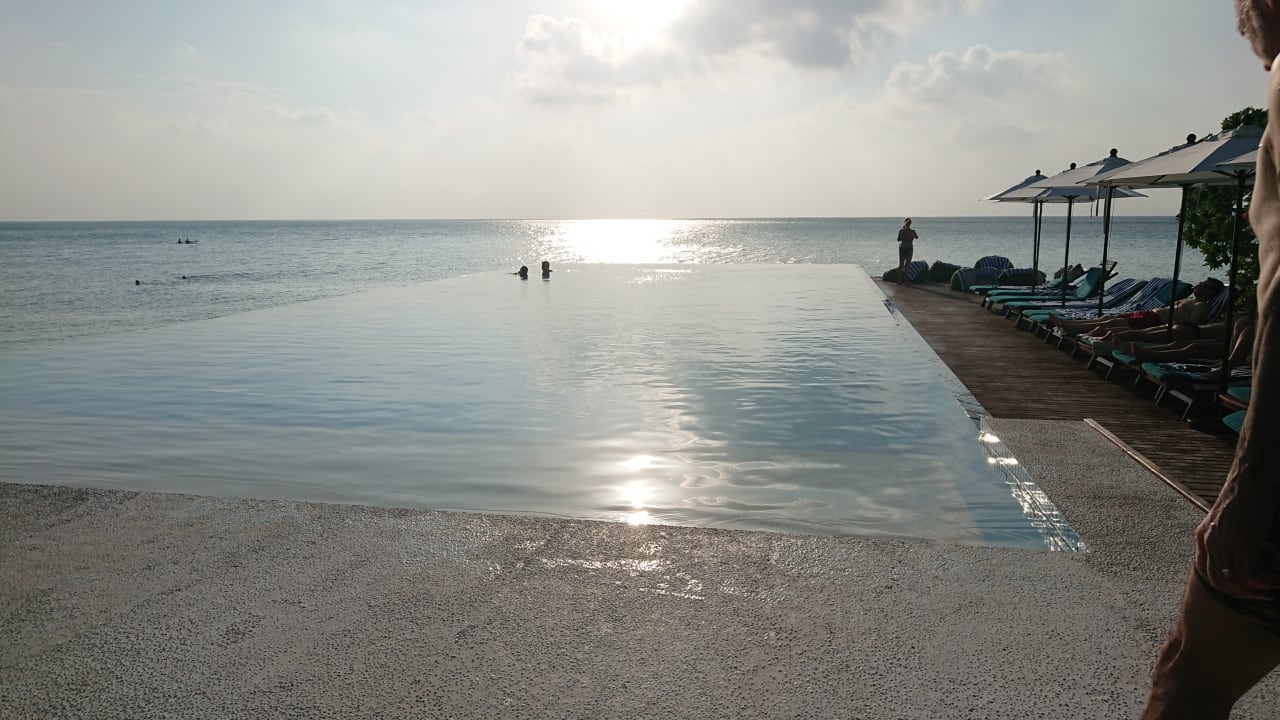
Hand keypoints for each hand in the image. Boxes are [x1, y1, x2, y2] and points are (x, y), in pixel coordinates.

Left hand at [1195, 475, 1278, 599]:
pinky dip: (1261, 583)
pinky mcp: (1242, 544)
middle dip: (1236, 593)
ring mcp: (1224, 544)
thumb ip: (1227, 537)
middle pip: (1215, 580)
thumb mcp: (1227, 519)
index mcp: (1203, 535)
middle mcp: (1209, 542)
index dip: (1220, 583)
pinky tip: (1274, 582)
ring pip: (1231, 581)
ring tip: (1267, 592)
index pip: (1204, 569)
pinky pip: (1249, 574)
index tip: (1238, 589)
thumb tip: (1242, 556)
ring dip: (1250, 592)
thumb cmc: (1244, 496)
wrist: (1250, 480)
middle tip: (1256, 596)